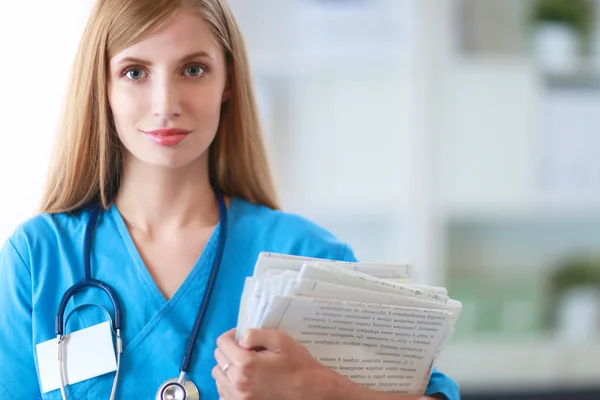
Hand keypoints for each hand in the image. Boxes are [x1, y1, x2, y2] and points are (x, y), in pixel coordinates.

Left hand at [212, 328, 338, 399]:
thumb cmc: (297, 364)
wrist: (309, 391)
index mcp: (246, 363)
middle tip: (245, 349)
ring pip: (218, 376)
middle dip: (229, 350)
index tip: (241, 336)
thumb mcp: (281, 340)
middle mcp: (237, 382)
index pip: (222, 343)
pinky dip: (229, 384)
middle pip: (218, 359)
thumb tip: (240, 338)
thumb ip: (256, 334)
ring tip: (244, 365)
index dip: (231, 336)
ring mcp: (237, 397)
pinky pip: (223, 392)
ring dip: (228, 367)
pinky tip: (244, 380)